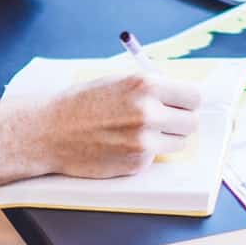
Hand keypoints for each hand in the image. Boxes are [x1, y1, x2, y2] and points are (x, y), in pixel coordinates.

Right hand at [21, 71, 202, 177]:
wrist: (50, 131)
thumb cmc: (83, 102)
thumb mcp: (119, 81)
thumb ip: (152, 87)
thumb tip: (182, 95)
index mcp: (146, 85)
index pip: (195, 96)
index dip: (188, 100)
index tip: (182, 103)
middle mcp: (148, 113)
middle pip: (192, 122)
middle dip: (180, 120)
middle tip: (164, 119)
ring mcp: (143, 141)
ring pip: (179, 142)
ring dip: (166, 138)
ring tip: (140, 131)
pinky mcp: (136, 163)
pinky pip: (156, 157)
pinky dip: (146, 152)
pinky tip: (123, 144)